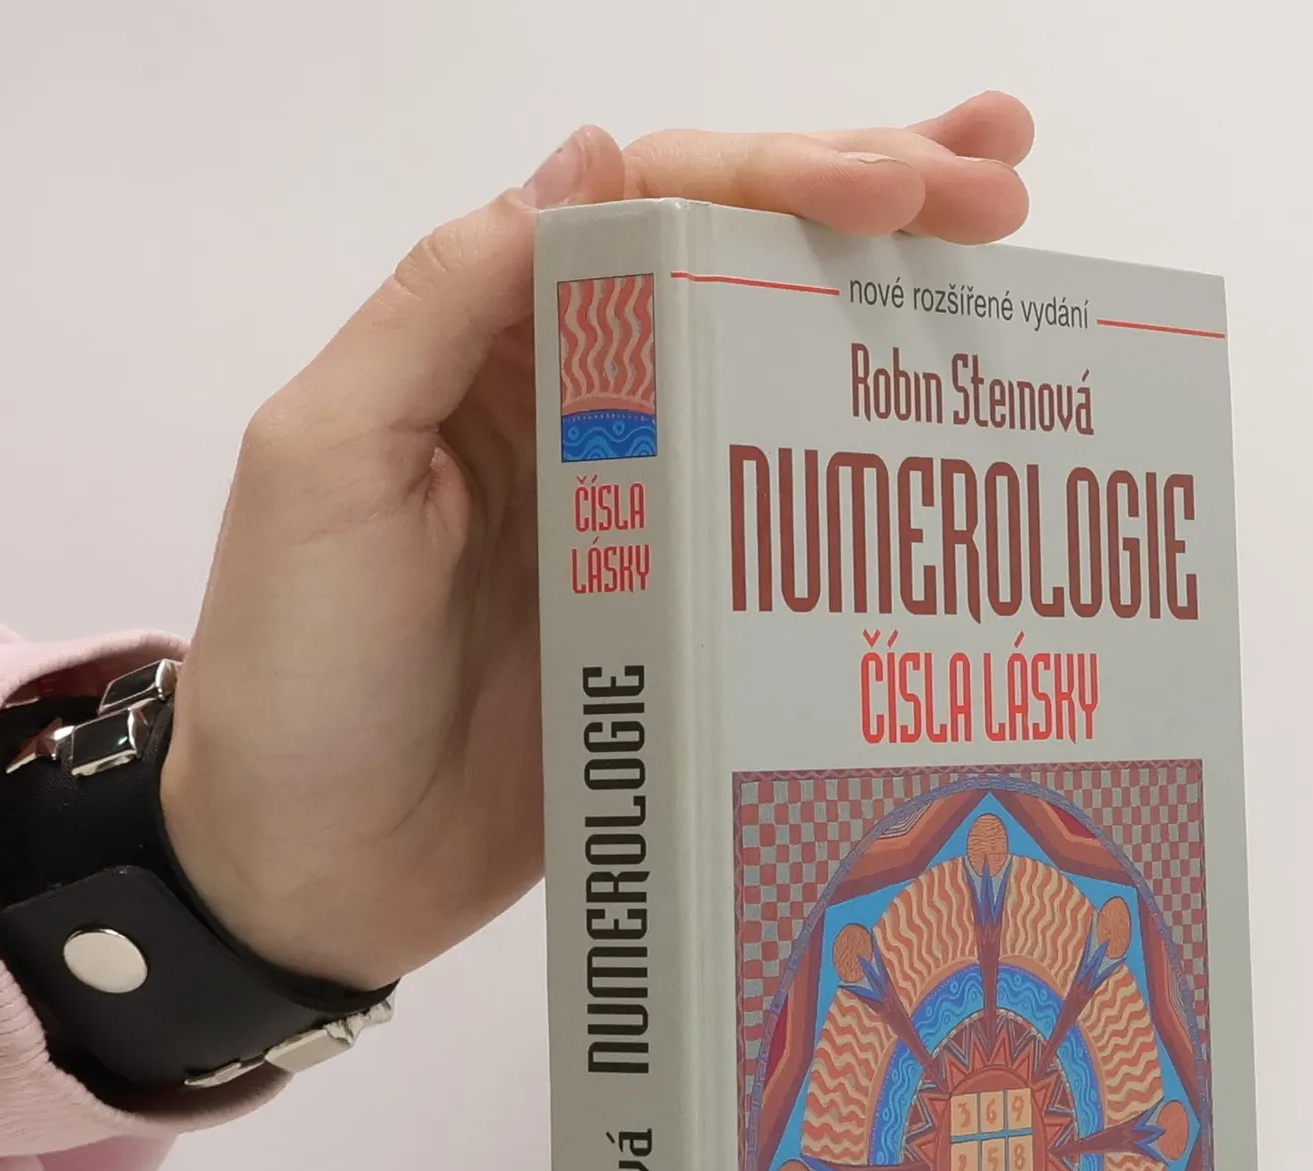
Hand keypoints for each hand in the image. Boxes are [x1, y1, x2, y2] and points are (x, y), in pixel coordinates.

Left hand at [161, 101, 1033, 988]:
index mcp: (494, 349)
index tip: (898, 186)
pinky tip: (956, 448)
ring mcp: (640, 519)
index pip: (652, 210)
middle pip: (736, 270)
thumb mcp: (323, 463)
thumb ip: (440, 306)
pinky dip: (869, 481)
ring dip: (890, 309)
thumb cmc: (295, 672)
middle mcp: (579, 410)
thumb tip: (590, 158)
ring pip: (777, 378)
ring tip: (1016, 256)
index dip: (779, 176)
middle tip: (1001, 181)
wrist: (311, 871)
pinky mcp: (677, 623)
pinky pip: (786, 530)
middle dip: (870, 204)